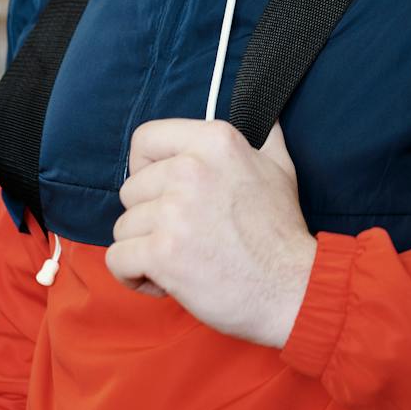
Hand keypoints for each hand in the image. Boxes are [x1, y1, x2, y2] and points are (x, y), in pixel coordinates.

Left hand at [109, 118, 316, 348]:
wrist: (293, 288)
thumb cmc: (281, 233)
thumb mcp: (279, 169)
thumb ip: (264, 139)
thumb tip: (266, 120)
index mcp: (214, 141)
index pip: (144, 139)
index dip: (145, 168)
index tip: (160, 192)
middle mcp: (191, 169)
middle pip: (131, 189)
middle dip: (149, 218)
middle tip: (185, 238)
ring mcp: (175, 211)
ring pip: (123, 227)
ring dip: (144, 250)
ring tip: (181, 261)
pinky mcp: (163, 252)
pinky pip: (117, 259)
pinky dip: (134, 276)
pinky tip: (165, 282)